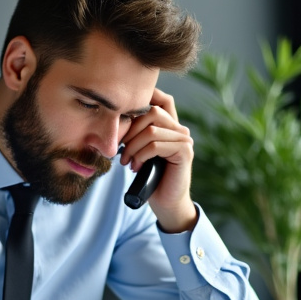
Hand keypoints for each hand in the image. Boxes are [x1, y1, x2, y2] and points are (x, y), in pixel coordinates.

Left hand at [119, 88, 197, 232]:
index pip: (161, 99)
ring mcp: (184, 140)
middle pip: (152, 112)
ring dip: (132, 147)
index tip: (124, 110)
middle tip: (121, 150)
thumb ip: (135, 132)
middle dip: (130, 130)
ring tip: (127, 161)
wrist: (164, 202)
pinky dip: (141, 155)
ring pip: (151, 131)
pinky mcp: (185, 152)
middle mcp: (180, 129)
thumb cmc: (148, 177)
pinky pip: (156, 145)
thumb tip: (115, 115)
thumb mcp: (138, 150)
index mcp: (170, 126)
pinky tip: (136, 166)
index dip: (145, 97)